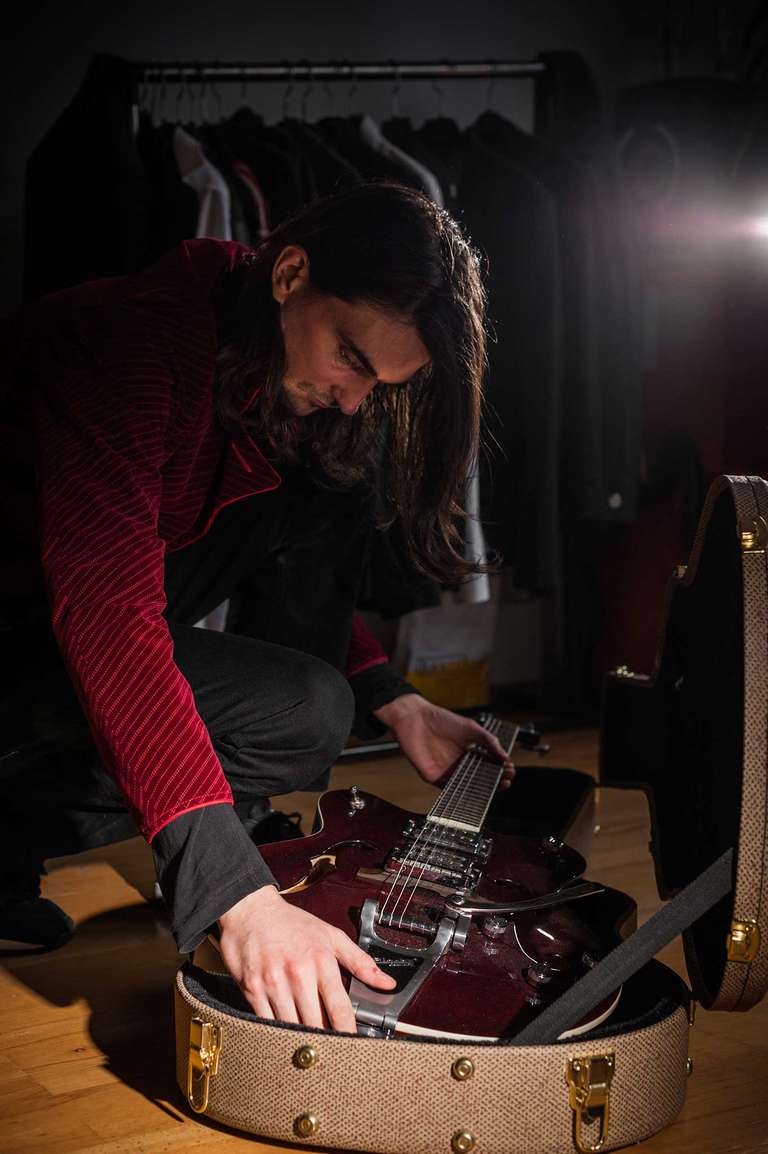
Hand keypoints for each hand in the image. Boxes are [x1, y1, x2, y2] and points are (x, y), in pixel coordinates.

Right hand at [217, 884, 395, 1031]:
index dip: (348, 1032)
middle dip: (324, 1039)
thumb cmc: (291, 923)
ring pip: (291, 1026)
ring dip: (300, 1038)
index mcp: (321, 961)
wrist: (251, 911)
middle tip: (329, 1051)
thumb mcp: (331, 935)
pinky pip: (267, 1023)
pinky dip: (276, 1032)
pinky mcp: (252, 989)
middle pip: (316, 1022)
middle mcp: (298, 973)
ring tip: (306, 1045)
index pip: (340, 1008)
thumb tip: (386, 983)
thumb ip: (360, 962)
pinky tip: (282, 1034)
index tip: (352, 1046)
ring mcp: (274, 983)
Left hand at [373, 694, 515, 788]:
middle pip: (480, 778)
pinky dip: (460, 791)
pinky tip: (472, 789)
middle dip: (495, 780)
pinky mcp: (433, 777)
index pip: (489, 765)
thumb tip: (505, 756)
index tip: (510, 770)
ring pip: (467, 786)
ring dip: (481, 788)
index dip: (500, 769)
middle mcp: (459, 764)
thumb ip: (489, 741)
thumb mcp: (471, 728)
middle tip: (507, 780)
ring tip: (495, 785)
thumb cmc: (441, 720)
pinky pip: (448, 788)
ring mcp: (447, 771)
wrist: (416, 718)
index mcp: (469, 753)